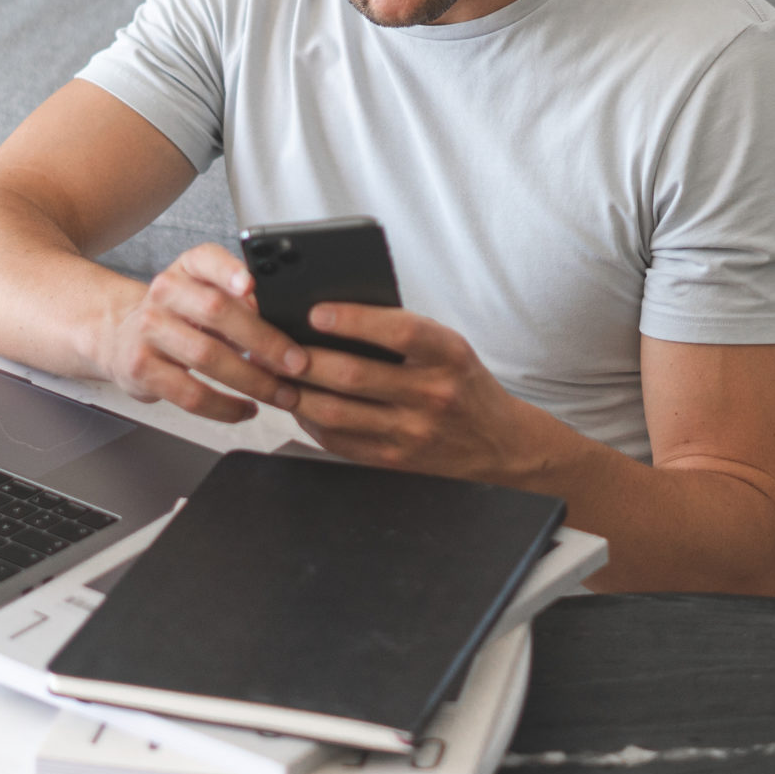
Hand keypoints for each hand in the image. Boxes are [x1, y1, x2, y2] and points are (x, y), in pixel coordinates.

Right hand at [98, 243, 308, 423]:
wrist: (121, 339)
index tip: (251, 285)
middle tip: (297, 362)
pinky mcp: (142, 369)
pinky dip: (225, 406)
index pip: (206, 259)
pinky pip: (191, 393)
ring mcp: (149, 331)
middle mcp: (164, 293)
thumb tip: (286, 321)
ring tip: (282, 394)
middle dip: (263, 340)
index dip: (228, 270)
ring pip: (206, 356)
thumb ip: (240, 301)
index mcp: (185, 269)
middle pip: (215, 311)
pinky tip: (247, 409)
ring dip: (252, 380)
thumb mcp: (204, 294)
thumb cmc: (179, 317)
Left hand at [284, 304, 549, 479]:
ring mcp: (412, 433)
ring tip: (276, 375)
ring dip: (298, 392)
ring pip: (338, 413)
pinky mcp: (395, 461)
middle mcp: (432, 394)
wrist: (499, 443)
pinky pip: (340, 442)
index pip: (398, 331)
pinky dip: (311, 422)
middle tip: (275, 345)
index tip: (317, 312)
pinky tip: (298, 404)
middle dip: (305, 359)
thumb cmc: (465, 384)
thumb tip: (334, 318)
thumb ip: (403, 334)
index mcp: (448, 355)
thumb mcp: (449, 349)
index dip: (353, 320)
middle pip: (355, 376)